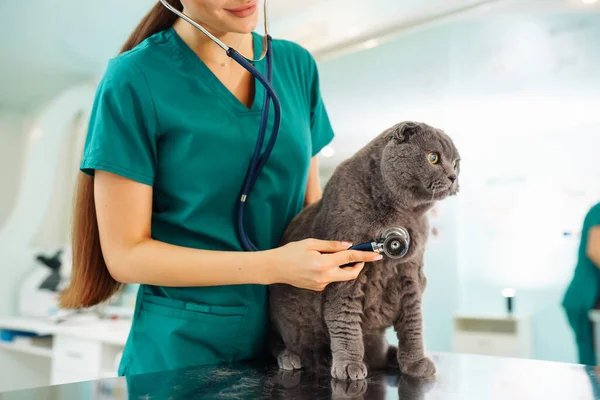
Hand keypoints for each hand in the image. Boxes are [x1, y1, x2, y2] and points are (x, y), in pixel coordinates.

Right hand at [267, 239, 382, 290]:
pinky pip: (330, 279)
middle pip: (350, 274)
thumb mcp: (310, 243)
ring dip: (342, 267)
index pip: (350, 258)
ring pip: (340, 277)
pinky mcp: (317, 288)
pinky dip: (331, 271)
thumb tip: (348, 245)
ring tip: (329, 256)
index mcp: (324, 263)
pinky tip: (318, 264)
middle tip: (359, 257)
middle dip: (358, 266)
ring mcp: (321, 284)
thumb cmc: (291, 252)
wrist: (275, 268)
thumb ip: (331, 245)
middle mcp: (325, 276)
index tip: (377, 255)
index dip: (365, 256)